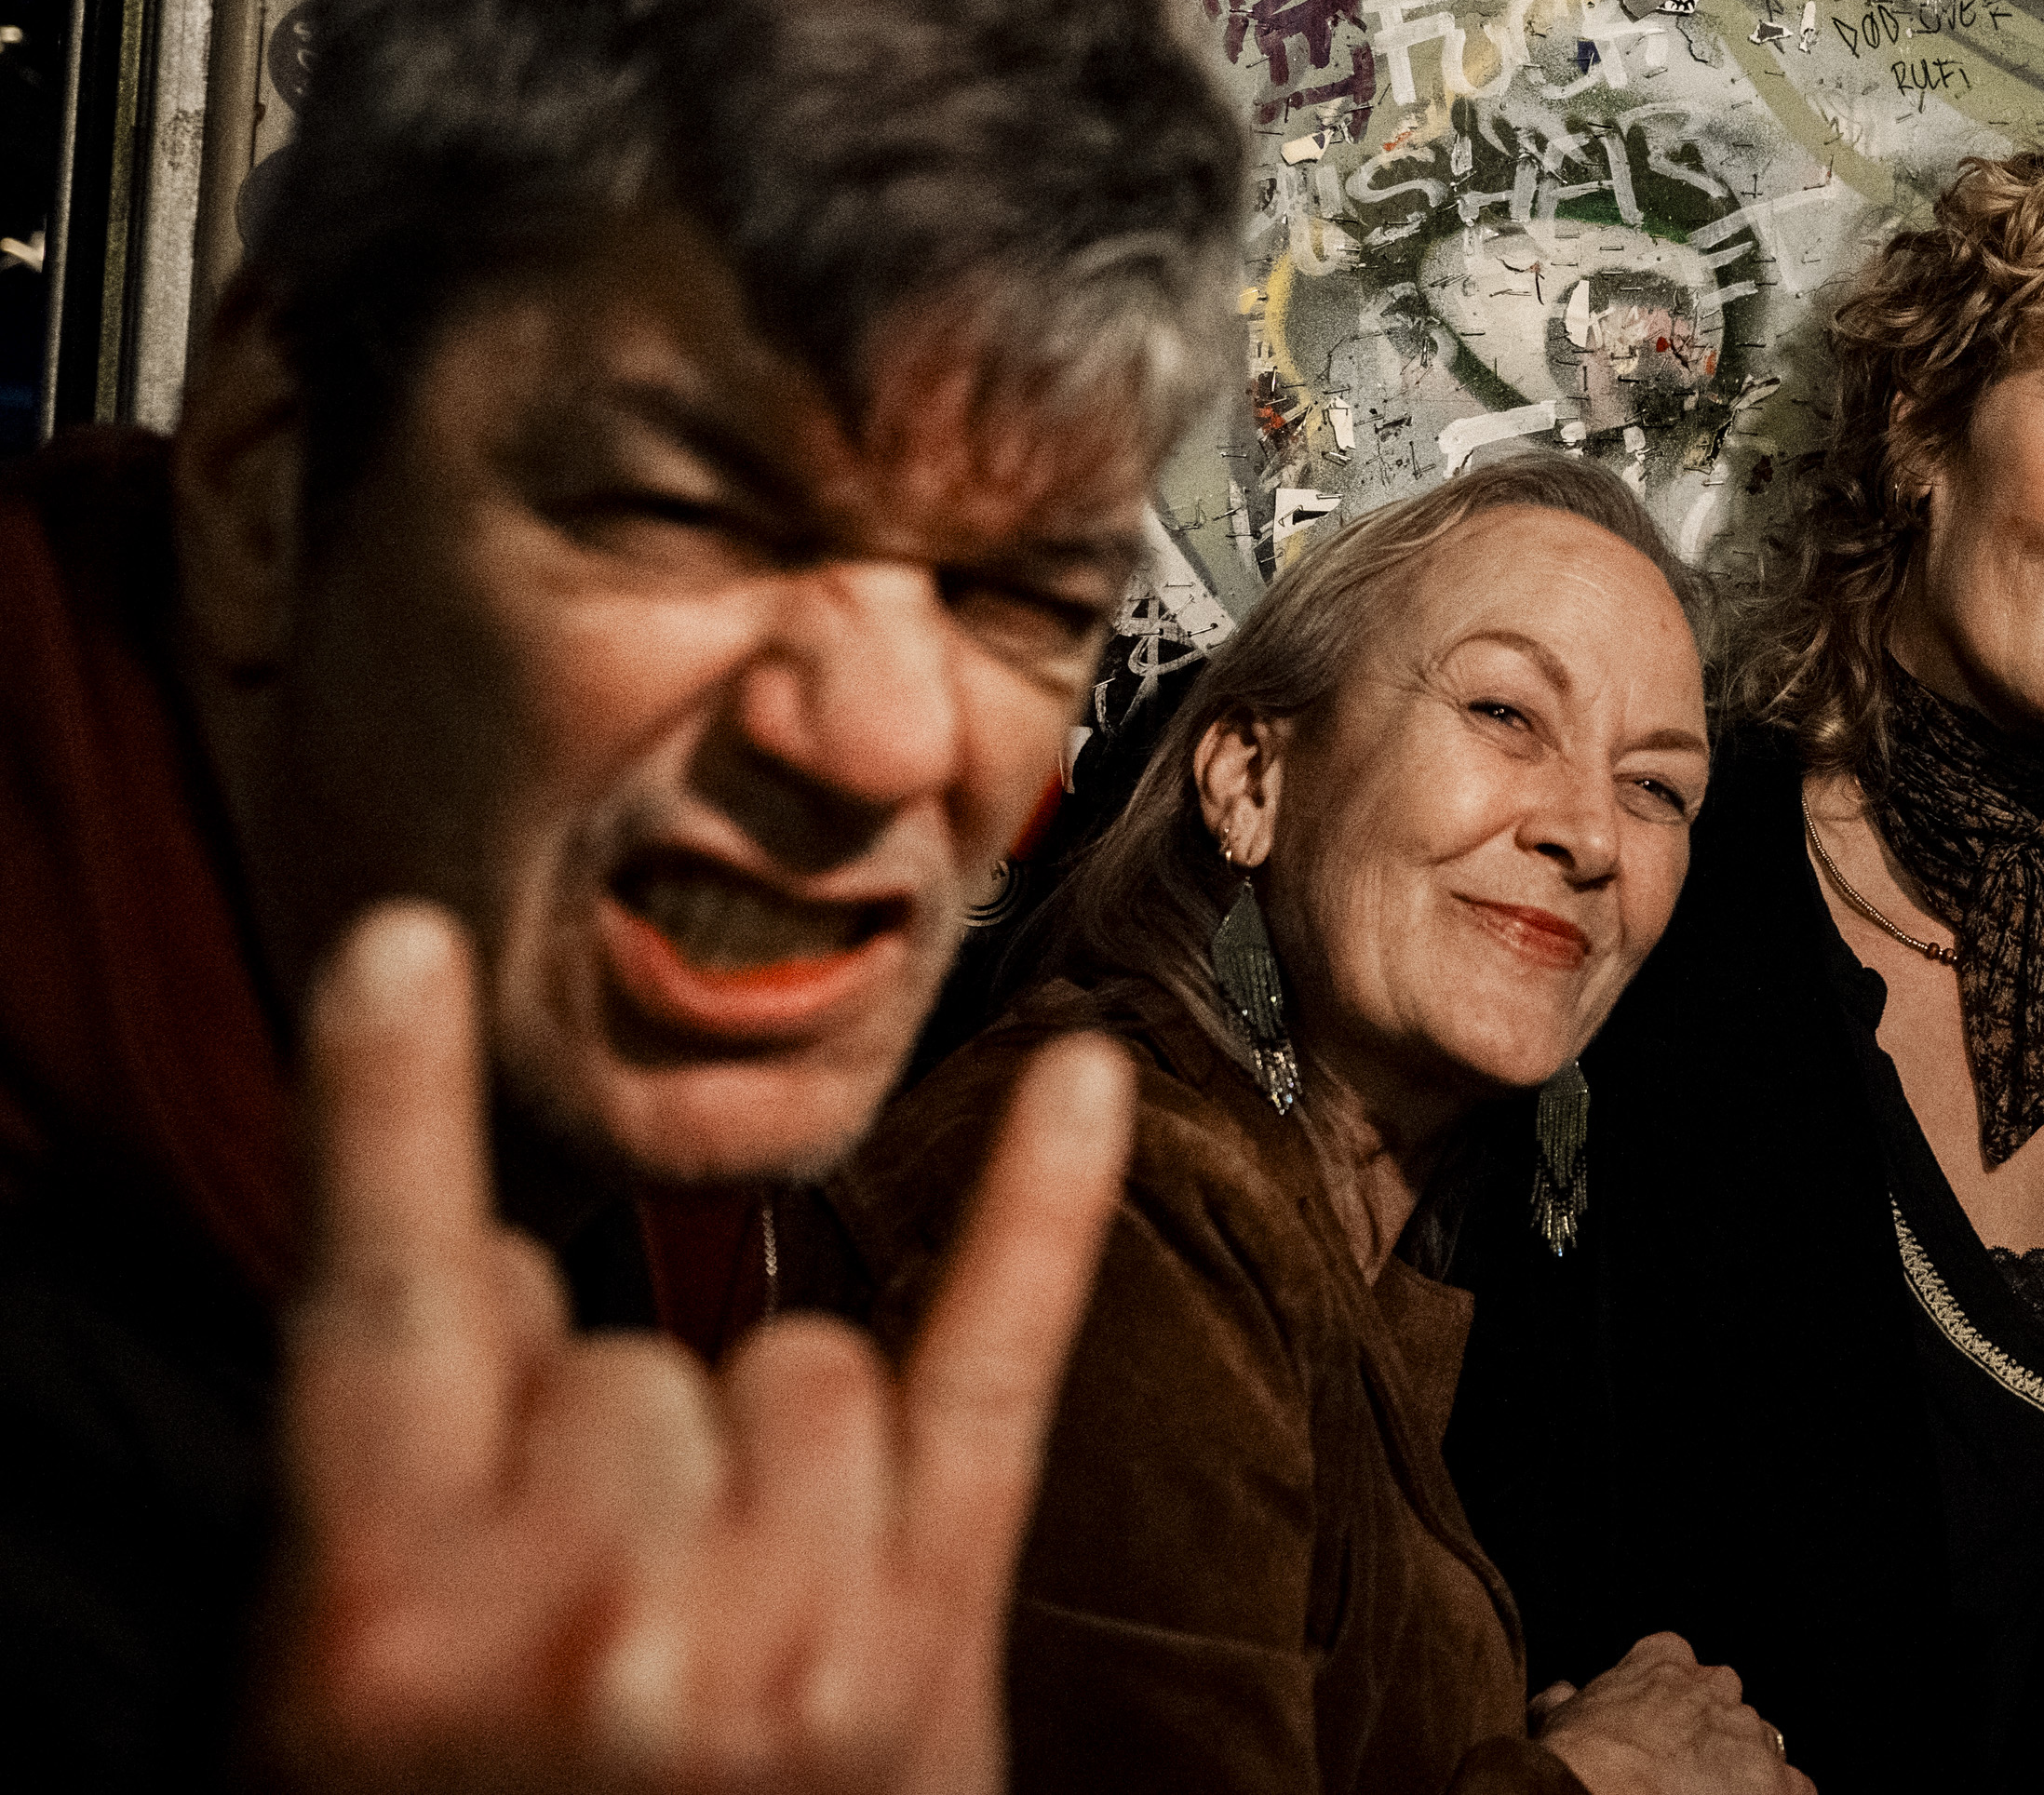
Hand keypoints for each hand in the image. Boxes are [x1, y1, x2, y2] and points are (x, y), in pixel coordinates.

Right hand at [258, 901, 1133, 1794]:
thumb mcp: (350, 1700)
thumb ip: (405, 1484)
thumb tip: (488, 1262)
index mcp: (387, 1621)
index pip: (386, 1308)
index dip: (384, 1116)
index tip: (402, 948)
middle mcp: (591, 1617)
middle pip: (624, 1344)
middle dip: (606, 1434)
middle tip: (586, 1609)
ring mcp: (779, 1633)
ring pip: (795, 1363)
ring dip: (763, 1450)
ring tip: (717, 1626)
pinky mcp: (929, 1650)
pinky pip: (991, 1378)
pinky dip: (1043, 1222)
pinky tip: (1087, 1081)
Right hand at [1532, 1633, 1812, 1794]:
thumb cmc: (1574, 1766)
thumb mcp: (1556, 1719)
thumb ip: (1568, 1699)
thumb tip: (1559, 1694)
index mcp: (1663, 1660)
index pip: (1675, 1664)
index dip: (1666, 1704)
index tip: (1654, 1732)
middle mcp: (1716, 1687)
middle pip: (1723, 1708)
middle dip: (1707, 1739)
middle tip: (1677, 1779)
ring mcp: (1751, 1735)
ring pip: (1758, 1749)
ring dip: (1739, 1773)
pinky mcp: (1781, 1784)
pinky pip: (1792, 1790)